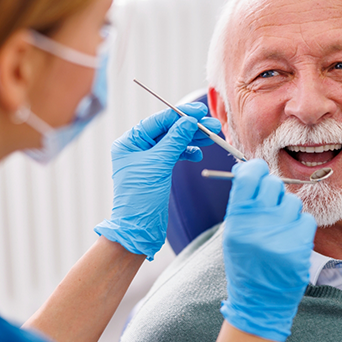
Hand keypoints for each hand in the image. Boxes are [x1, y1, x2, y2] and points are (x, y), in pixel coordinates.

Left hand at [95, 103, 220, 259]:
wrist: (139, 229)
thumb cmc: (140, 197)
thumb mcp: (159, 164)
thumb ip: (175, 140)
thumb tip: (189, 121)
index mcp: (129, 142)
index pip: (158, 121)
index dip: (180, 114)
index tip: (200, 111)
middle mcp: (137, 147)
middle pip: (168, 130)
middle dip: (191, 127)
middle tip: (213, 125)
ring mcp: (147, 159)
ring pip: (174, 142)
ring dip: (193, 138)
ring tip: (213, 136)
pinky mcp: (157, 170)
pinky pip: (175, 155)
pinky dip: (188, 152)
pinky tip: (198, 153)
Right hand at [220, 159, 315, 341]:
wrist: (258, 301)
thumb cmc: (245, 262)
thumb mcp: (233, 233)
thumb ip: (241, 202)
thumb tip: (249, 169)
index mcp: (237, 220)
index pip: (249, 176)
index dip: (255, 169)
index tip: (258, 171)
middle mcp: (258, 225)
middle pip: (273, 184)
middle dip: (272, 191)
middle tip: (269, 206)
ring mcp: (280, 235)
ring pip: (292, 201)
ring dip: (287, 211)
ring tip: (278, 230)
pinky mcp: (300, 246)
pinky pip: (306, 219)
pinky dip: (300, 226)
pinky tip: (290, 240)